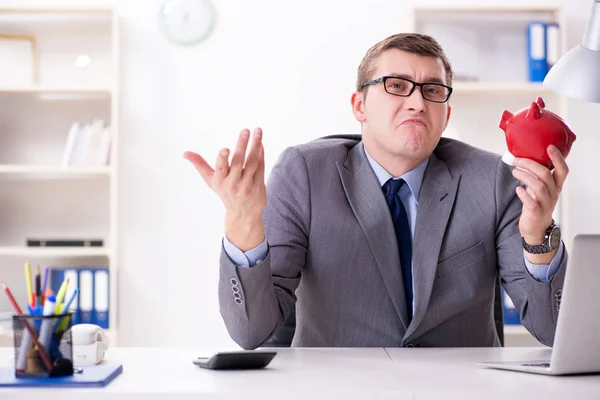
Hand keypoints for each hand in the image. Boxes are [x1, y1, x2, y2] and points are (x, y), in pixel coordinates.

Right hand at [183, 128, 265, 250]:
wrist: (243, 214)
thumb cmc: (225, 192)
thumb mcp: (211, 180)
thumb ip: (200, 165)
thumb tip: (185, 153)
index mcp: (220, 181)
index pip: (221, 168)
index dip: (223, 159)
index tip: (225, 149)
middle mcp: (233, 184)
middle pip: (238, 162)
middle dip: (242, 145)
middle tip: (245, 130)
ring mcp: (247, 185)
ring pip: (252, 162)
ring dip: (255, 145)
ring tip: (257, 131)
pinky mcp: (259, 186)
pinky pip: (260, 167)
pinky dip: (261, 154)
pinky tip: (260, 143)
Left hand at [512, 145, 568, 247]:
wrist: (535, 227)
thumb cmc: (537, 204)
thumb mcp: (540, 189)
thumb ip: (537, 177)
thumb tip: (523, 159)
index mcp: (555, 186)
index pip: (562, 170)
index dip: (557, 158)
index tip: (549, 147)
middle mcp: (553, 193)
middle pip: (545, 175)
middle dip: (530, 164)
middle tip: (517, 160)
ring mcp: (545, 203)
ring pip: (538, 186)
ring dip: (524, 176)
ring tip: (515, 172)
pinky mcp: (536, 212)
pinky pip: (531, 202)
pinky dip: (523, 194)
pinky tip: (518, 189)